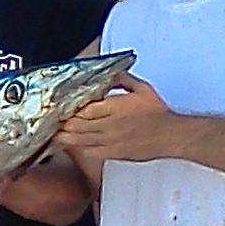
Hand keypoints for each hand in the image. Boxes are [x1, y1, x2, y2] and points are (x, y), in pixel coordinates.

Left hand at [55, 75, 187, 163]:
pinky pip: (91, 152)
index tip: (62, 106)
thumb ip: (122, 79)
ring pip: (81, 140)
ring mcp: (111, 141)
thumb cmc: (158, 113)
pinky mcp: (114, 153)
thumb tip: (108, 73)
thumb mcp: (142, 89)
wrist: (171, 136)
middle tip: (53, 120)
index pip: (85, 109)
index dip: (71, 109)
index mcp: (116, 107)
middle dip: (64, 123)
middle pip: (79, 125)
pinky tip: (72, 145)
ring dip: (66, 136)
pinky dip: (79, 148)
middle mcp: (111, 125)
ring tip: (55, 133)